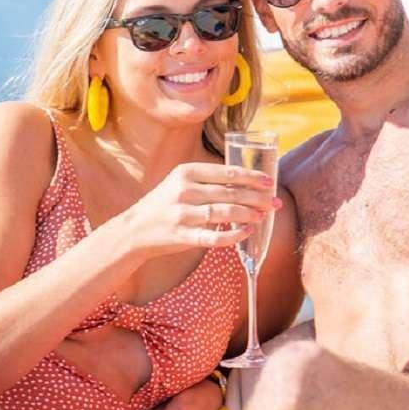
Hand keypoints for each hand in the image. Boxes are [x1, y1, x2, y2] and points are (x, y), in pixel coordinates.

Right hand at [124, 162, 279, 256]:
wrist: (134, 230)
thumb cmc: (165, 204)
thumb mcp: (180, 183)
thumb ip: (208, 181)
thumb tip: (247, 183)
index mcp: (185, 173)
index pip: (226, 172)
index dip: (250, 177)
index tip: (268, 181)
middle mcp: (183, 191)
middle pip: (229, 193)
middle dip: (256, 198)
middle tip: (274, 202)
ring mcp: (181, 214)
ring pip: (223, 213)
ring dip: (248, 214)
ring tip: (263, 216)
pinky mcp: (181, 235)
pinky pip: (213, 237)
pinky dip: (233, 235)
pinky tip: (247, 232)